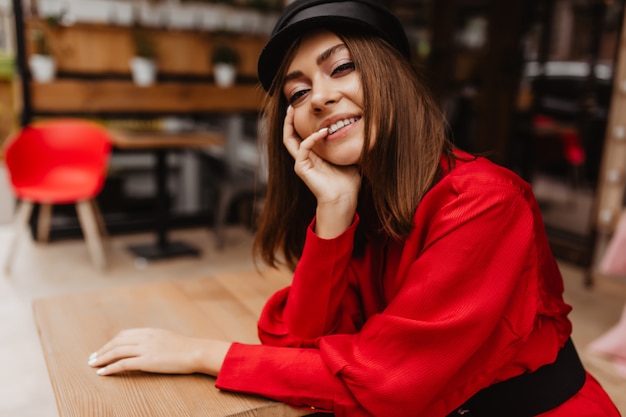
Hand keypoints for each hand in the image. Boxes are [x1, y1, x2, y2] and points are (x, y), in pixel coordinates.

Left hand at [87, 328, 230, 376]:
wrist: (196, 351)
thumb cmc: (187, 348)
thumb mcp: (169, 339)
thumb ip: (156, 341)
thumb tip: (148, 347)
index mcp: (150, 331)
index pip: (125, 334)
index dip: (111, 342)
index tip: (104, 349)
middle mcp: (145, 337)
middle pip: (117, 342)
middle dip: (102, 350)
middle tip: (92, 358)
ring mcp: (146, 348)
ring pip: (117, 352)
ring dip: (102, 358)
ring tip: (93, 365)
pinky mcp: (147, 361)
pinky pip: (123, 364)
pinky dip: (110, 368)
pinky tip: (103, 372)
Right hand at [283, 106, 360, 237]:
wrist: (344, 199)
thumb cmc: (348, 182)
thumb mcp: (347, 157)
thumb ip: (346, 145)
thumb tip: (359, 129)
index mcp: (313, 156)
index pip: (301, 135)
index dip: (299, 121)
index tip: (304, 107)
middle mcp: (304, 158)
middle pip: (289, 135)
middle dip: (288, 120)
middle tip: (292, 104)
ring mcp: (301, 163)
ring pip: (288, 139)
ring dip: (290, 124)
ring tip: (293, 110)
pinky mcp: (302, 168)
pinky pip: (303, 148)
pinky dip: (311, 138)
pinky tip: (323, 132)